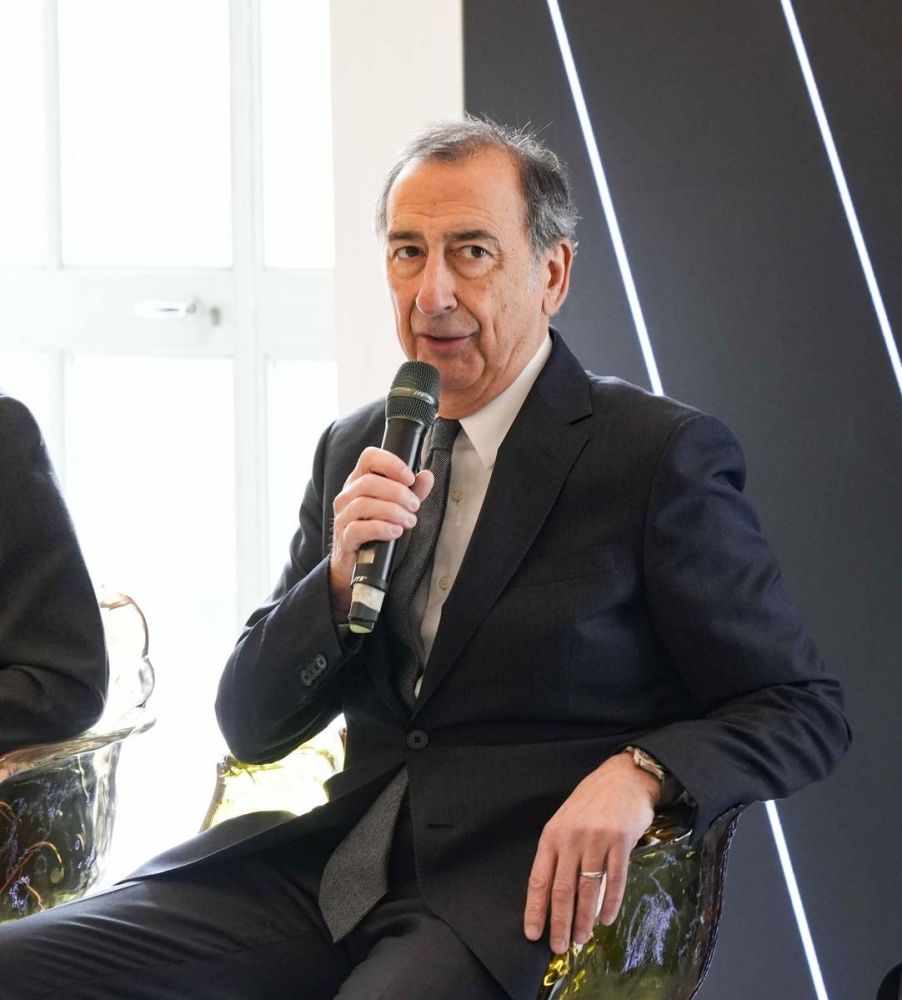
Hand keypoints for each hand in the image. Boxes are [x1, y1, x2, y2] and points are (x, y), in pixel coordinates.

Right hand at [329, 447, 433, 618]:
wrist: (356, 563)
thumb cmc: (377, 530)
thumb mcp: (397, 507)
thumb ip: (413, 492)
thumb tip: (427, 476)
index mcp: (359, 481)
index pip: (369, 457)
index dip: (391, 463)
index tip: (410, 477)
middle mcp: (347, 495)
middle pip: (369, 482)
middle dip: (398, 493)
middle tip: (415, 506)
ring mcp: (342, 516)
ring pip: (363, 504)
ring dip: (393, 511)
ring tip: (409, 521)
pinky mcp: (344, 538)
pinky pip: (359, 528)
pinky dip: (381, 528)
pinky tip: (395, 532)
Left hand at [523, 751, 659, 953]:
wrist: (622, 777)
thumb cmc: (590, 802)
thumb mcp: (565, 821)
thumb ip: (558, 853)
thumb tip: (552, 895)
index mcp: (552, 835)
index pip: (539, 879)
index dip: (535, 909)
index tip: (533, 934)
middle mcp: (571, 838)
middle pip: (563, 889)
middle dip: (560, 923)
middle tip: (559, 947)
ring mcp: (596, 839)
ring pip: (588, 889)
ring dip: (584, 919)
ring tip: (581, 939)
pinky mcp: (621, 841)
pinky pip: (615, 879)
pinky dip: (610, 903)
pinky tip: (606, 920)